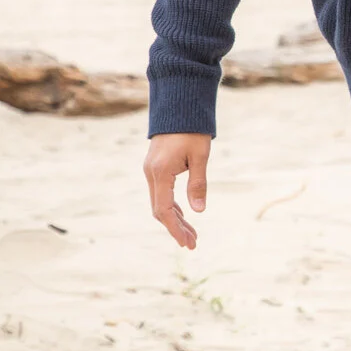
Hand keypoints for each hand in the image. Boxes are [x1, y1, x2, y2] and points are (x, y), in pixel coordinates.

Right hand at [144, 132, 211, 248]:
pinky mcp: (155, 167)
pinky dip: (171, 206)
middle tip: (192, 244)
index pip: (164, 210)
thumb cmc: (192, 129)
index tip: (187, 243)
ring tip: (191, 234)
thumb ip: (198, 183)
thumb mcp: (200, 156)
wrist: (178, 106)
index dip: (175, 228)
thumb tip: (199, 211)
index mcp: (161, 173)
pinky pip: (161, 193)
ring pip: (160, 203)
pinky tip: (183, 215)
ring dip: (175, 219)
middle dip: (176, 228)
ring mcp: (151, 171)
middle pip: (160, 210)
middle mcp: (151, 174)